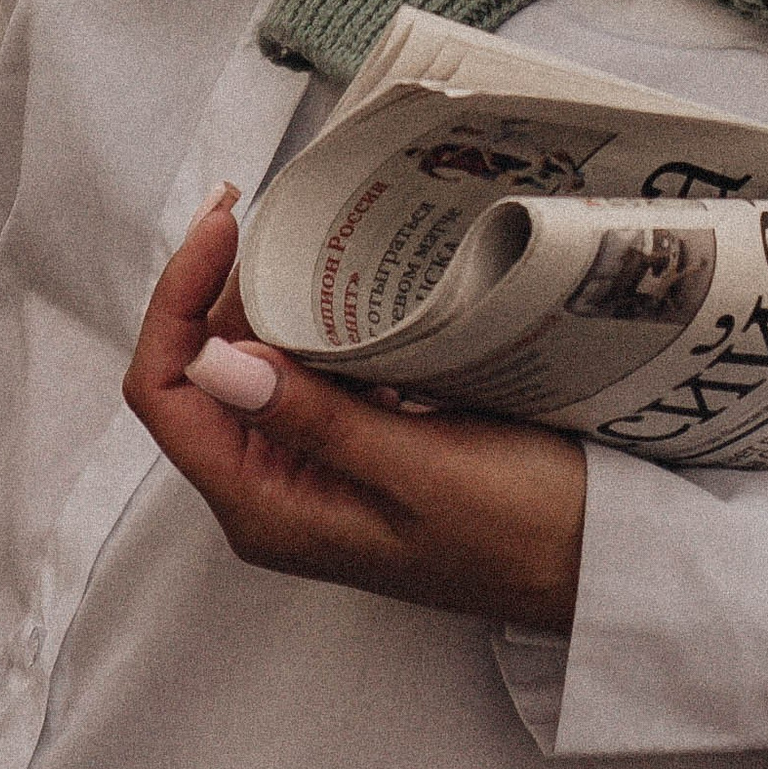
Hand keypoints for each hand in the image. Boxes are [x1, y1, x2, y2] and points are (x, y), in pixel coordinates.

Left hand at [124, 190, 586, 633]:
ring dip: (266, 292)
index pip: (166, 393)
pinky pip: (307, 367)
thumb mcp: (419, 471)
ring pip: (252, 360)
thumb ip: (317, 420)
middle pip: (199, 367)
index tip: (226, 224)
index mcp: (266, 507)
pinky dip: (314, 314)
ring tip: (302, 225)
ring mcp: (313, 466)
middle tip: (268, 203)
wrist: (600, 564)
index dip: (175, 299)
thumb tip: (214, 357)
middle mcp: (273, 488)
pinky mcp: (355, 443)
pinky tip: (349, 276)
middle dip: (217, 282)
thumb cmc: (521, 533)